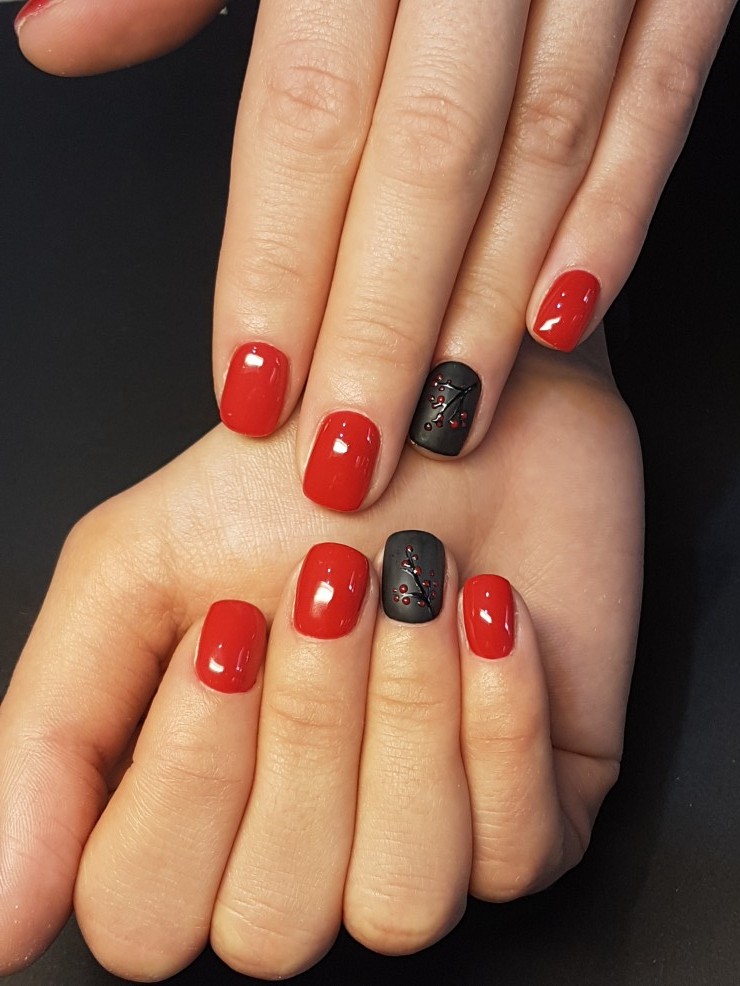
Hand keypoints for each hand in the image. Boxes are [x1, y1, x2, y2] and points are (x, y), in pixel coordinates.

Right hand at [0, 334, 642, 976]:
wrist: (451, 415)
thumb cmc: (298, 480)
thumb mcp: (137, 568)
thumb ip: (53, 736)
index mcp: (191, 808)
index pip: (143, 917)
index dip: (187, 778)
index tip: (227, 628)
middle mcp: (300, 851)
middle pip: (270, 923)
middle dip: (305, 729)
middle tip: (331, 581)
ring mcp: (420, 844)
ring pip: (397, 905)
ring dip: (402, 720)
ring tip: (414, 586)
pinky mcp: (533, 820)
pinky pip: (515, 852)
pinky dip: (498, 718)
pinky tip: (490, 612)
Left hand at [13, 0, 733, 510]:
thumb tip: (58, 41)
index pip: (304, 120)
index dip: (277, 269)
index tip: (254, 391)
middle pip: (425, 163)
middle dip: (383, 328)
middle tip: (348, 457)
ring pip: (544, 151)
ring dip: (489, 304)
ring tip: (445, 422)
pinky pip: (661, 99)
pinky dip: (617, 217)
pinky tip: (562, 321)